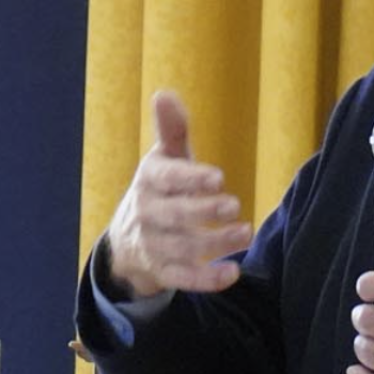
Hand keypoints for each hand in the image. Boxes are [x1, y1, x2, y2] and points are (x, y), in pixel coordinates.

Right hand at [105, 91, 254, 297]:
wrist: (127, 243)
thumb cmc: (159, 190)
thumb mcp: (163, 158)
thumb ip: (171, 129)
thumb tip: (164, 93)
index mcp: (149, 181)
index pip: (167, 179)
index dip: (191, 178)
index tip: (218, 177)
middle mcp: (148, 214)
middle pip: (176, 215)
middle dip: (204, 212)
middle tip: (234, 206)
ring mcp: (154, 246)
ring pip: (184, 248)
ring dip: (215, 243)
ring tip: (246, 233)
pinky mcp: (164, 273)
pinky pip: (184, 279)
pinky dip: (206, 280)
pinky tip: (232, 273)